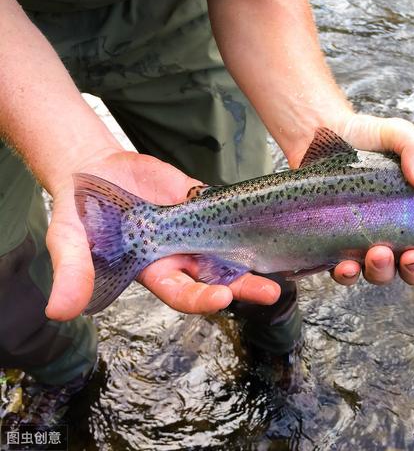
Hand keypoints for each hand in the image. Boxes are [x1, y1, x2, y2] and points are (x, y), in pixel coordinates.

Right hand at [45, 151, 279, 320]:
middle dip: (242, 287)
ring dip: (253, 259)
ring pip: (229, 250)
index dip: (200, 298)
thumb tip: (60, 312)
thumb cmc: (79, 213)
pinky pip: (228, 216)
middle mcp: (179, 257)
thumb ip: (72, 272)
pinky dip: (248, 222)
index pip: (182, 293)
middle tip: (270, 292)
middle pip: (216, 278)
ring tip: (283, 266)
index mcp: (152, 272)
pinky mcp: (202, 204)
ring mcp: (194, 231)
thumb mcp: (70, 242)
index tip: (220, 297)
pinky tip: (274, 225)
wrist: (93, 172)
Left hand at [329, 114, 413, 285]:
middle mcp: (396, 233)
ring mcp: (366, 242)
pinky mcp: (335, 246)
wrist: (319, 132)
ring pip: (382, 273)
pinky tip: (347, 265)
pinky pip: (345, 272)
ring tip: (378, 253)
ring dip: (384, 271)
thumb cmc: (364, 136)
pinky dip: (348, 275)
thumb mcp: (397, 134)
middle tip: (413, 256)